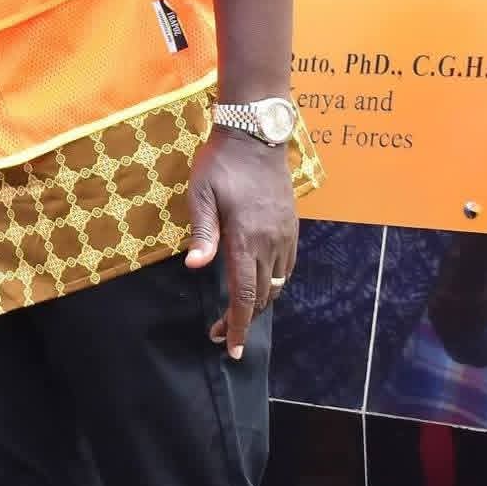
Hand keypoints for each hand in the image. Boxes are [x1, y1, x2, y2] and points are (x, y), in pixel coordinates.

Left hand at [184, 127, 297, 360]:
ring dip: (260, 303)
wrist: (256, 135)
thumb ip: (202, 232)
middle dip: (244, 320)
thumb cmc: (221, 163)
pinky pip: (287, 266)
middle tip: (222, 335)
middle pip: (262, 295)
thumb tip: (195, 267)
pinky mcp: (292, 226)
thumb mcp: (201, 194)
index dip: (238, 325)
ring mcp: (285, 234)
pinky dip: (273, 283)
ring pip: (277, 283)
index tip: (232, 350)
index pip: (245, 295)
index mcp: (246, 238)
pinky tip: (260, 283)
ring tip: (239, 313)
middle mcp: (271, 242)